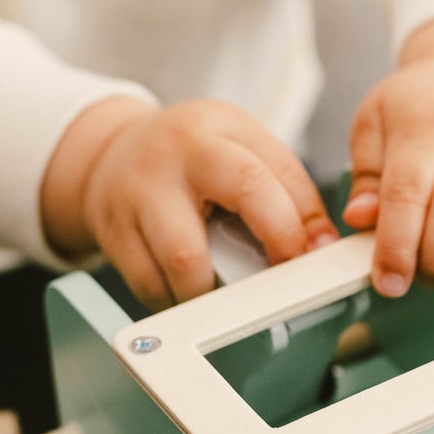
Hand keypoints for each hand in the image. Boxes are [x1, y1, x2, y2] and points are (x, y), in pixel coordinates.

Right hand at [41, 97, 337, 311]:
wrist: (115, 151)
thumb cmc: (194, 153)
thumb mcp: (244, 146)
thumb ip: (288, 187)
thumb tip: (321, 246)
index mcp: (211, 133)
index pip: (257, 182)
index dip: (289, 230)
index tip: (306, 259)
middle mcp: (165, 165)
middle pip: (203, 235)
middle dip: (244, 276)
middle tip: (268, 287)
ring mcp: (132, 201)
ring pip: (176, 268)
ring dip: (210, 294)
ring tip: (229, 288)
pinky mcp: (113, 236)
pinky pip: (150, 288)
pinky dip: (180, 300)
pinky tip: (193, 288)